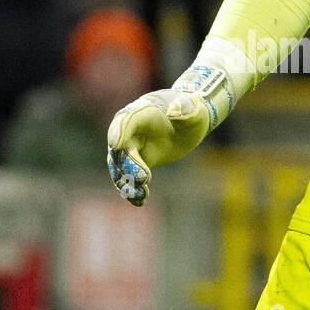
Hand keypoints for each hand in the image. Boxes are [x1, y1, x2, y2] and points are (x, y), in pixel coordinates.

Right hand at [106, 87, 213, 205]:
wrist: (189, 119)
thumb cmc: (192, 111)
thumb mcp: (194, 109)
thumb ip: (185, 108)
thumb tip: (174, 111)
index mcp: (142, 111)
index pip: (126, 120)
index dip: (119, 131)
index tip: (116, 145)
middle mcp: (130, 129)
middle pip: (121, 148)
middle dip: (128, 165)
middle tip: (144, 178)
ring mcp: (131, 146)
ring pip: (120, 166)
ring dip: (127, 181)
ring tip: (140, 195)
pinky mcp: (137, 161)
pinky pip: (128, 176)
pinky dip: (132, 189)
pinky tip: (140, 201)